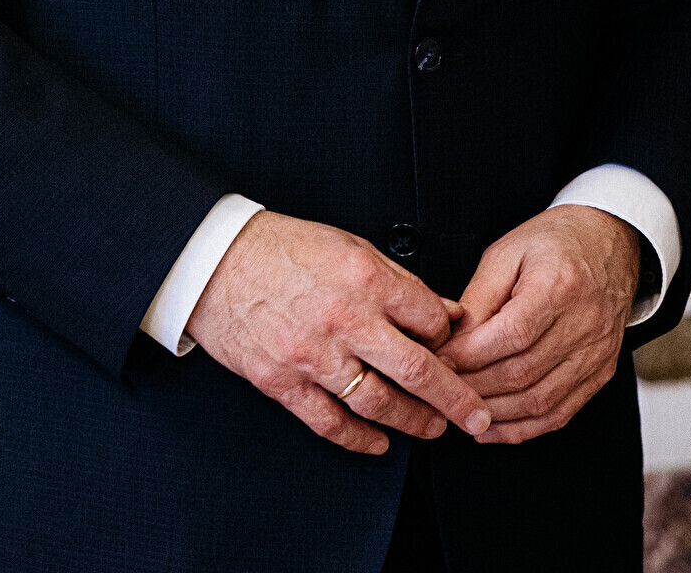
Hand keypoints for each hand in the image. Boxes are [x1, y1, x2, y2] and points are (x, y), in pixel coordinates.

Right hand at [185, 211, 491, 454]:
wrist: (215, 263)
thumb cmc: (285, 249)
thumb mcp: (352, 246)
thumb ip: (401, 282)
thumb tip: (447, 313)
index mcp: (366, 278)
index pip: (431, 320)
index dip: (449, 338)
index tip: (454, 347)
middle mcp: (344, 320)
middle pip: (416, 370)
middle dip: (454, 399)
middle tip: (476, 418)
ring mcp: (312, 356)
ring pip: (377, 403)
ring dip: (413, 421)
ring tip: (434, 428)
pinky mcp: (281, 382)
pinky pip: (328, 422)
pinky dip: (358, 439)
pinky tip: (380, 444)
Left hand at [438, 206, 639, 443]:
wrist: (610, 242)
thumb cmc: (558, 243)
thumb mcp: (507, 253)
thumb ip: (478, 298)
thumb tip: (451, 343)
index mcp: (560, 285)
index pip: (511, 335)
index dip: (469, 356)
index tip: (439, 361)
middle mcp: (585, 322)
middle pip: (522, 373)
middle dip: (474, 387)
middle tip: (442, 387)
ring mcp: (596, 352)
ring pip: (539, 401)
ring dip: (494, 413)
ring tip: (462, 408)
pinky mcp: (601, 372)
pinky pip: (559, 413)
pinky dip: (522, 428)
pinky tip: (494, 426)